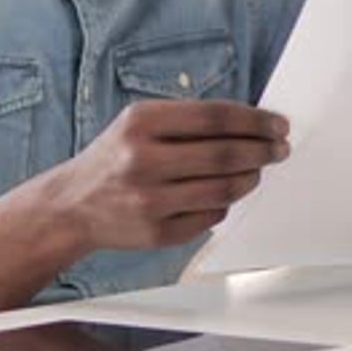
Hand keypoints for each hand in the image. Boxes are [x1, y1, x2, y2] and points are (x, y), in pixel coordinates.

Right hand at [60, 99, 289, 253]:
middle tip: (279, 148)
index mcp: (142, 122)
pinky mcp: (156, 234)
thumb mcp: (139, 120)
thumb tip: (247, 122)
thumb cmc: (115, 156)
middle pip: (224, 154)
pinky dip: (225, 204)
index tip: (277, 124)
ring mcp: (150, 200)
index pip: (214, 117)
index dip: (254, 120)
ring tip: (259, 169)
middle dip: (262, 150)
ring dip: (251, 178)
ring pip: (222, 189)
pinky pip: (209, 218)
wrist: (72, 205)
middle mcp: (143, 160)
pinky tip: (227, 193)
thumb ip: (187, 118)